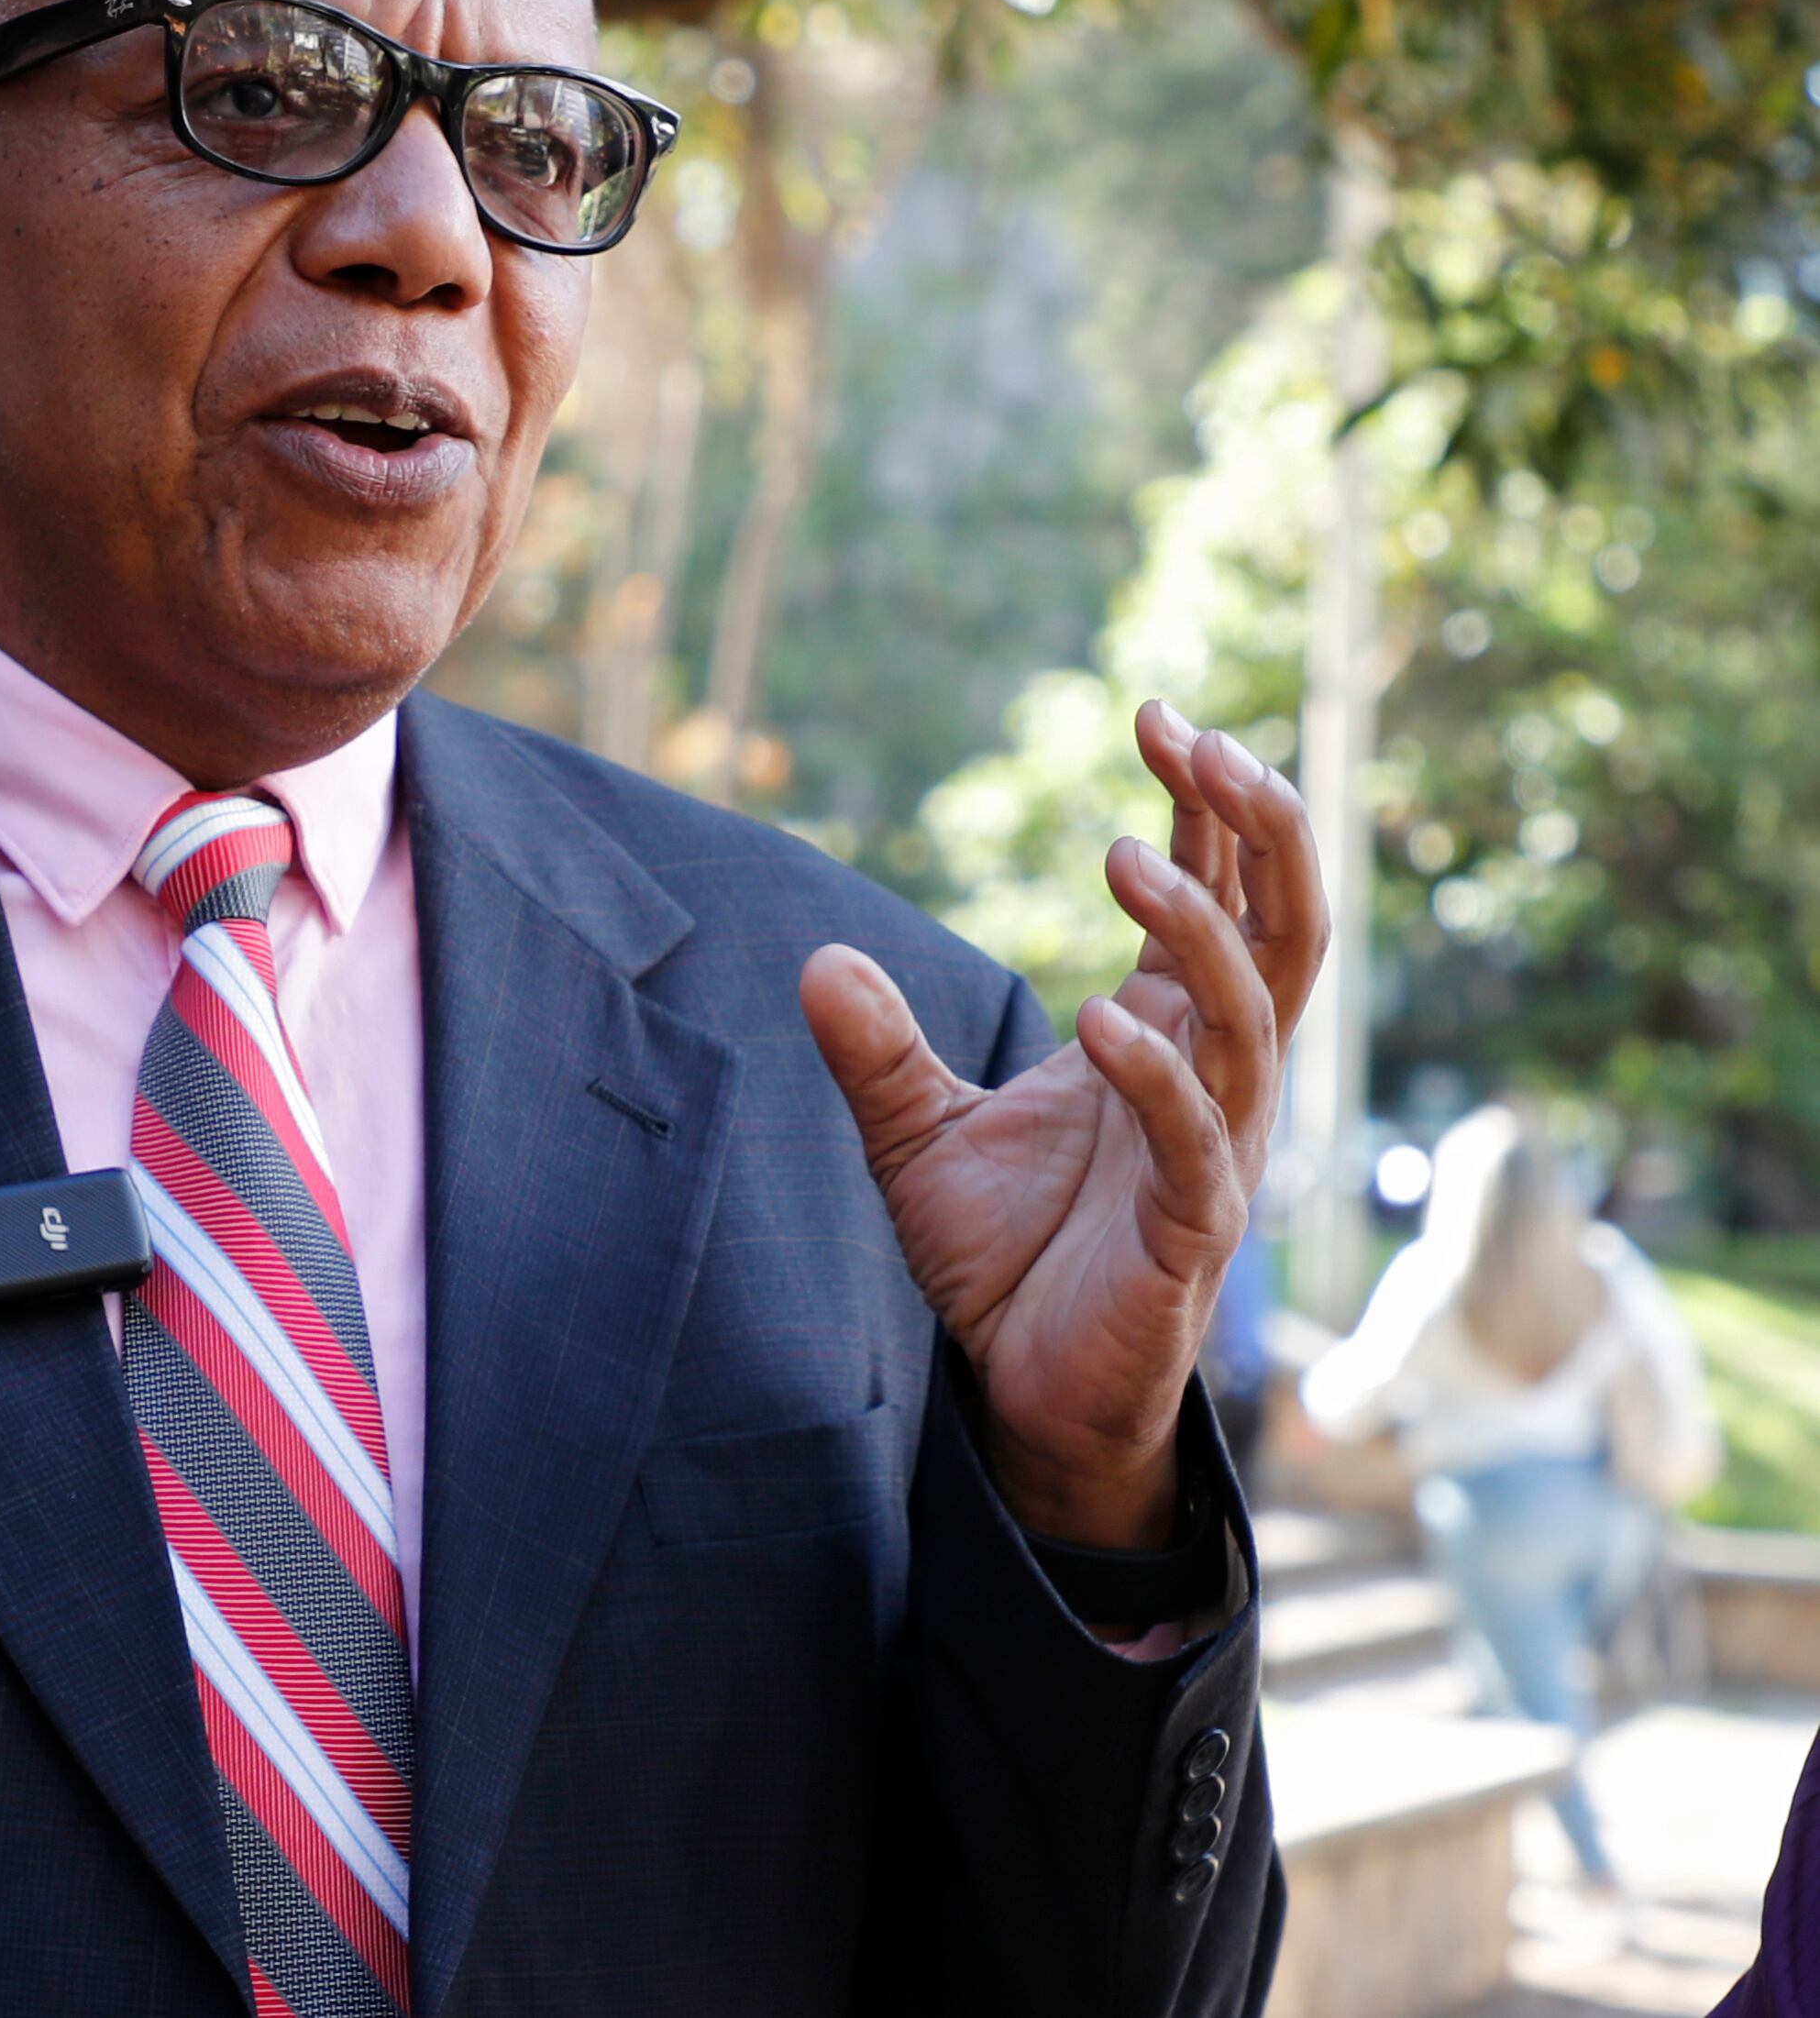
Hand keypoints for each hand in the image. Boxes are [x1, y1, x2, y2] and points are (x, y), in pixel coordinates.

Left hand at [800, 704, 1322, 1548]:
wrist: (1018, 1388)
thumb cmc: (1000, 1256)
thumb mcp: (915, 1134)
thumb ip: (874, 1051)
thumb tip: (816, 960)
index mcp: (1162, 1037)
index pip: (1220, 894)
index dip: (1206, 804)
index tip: (1156, 711)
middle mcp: (1211, 1080)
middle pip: (1283, 931)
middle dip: (1257, 832)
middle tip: (1203, 742)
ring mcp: (1214, 1152)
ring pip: (1251, 1018)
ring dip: (1200, 931)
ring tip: (1122, 855)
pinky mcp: (1192, 1232)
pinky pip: (1199, 1141)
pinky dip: (1157, 1077)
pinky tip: (1098, 1018)